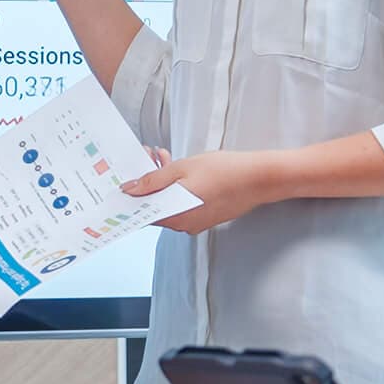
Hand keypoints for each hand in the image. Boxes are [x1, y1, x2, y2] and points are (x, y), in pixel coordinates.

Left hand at [122, 149, 279, 233]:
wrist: (259, 178)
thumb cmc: (224, 171)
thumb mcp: (182, 169)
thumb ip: (153, 180)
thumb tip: (129, 190)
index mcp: (174, 216)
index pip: (141, 212)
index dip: (131, 194)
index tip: (124, 178)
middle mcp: (183, 225)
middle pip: (155, 205)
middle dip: (147, 181)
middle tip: (147, 157)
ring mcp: (195, 223)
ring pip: (168, 203)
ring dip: (162, 181)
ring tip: (163, 157)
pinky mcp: (206, 217)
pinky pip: (182, 205)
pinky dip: (176, 188)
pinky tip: (179, 168)